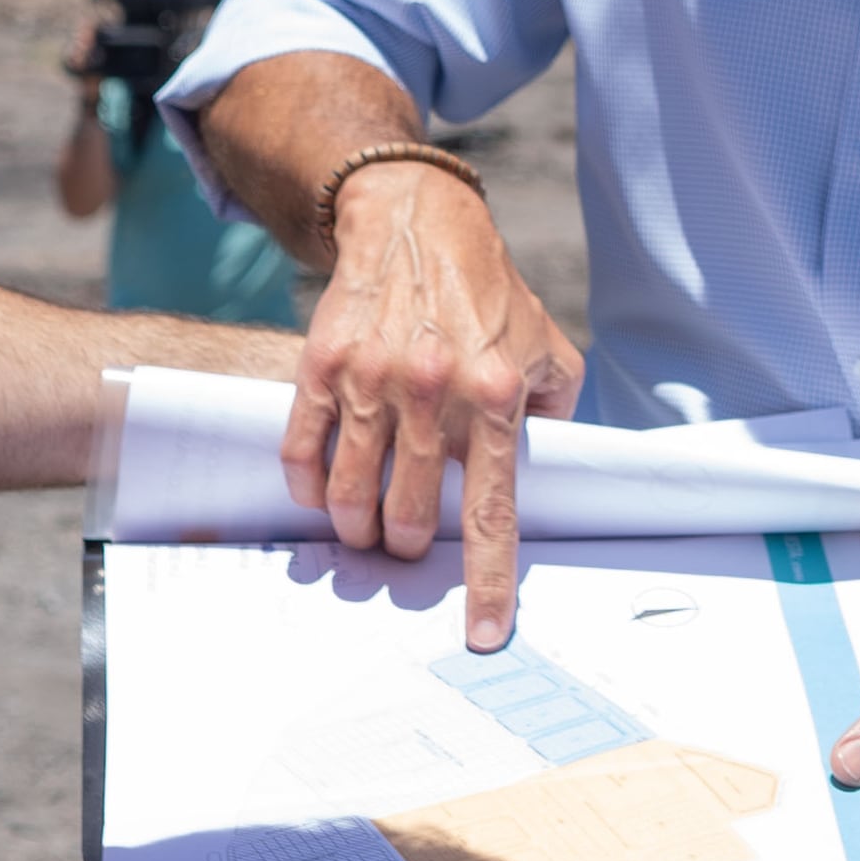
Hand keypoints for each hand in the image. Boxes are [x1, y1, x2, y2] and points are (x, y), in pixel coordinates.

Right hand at [290, 160, 581, 646]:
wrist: (415, 226)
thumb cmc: (489, 298)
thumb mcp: (548, 351)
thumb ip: (555, 417)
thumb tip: (553, 475)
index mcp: (495, 395)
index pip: (494, 511)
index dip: (489, 581)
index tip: (483, 635)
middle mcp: (433, 390)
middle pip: (413, 515)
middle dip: (410, 548)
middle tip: (408, 544)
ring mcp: (372, 378)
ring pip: (351, 494)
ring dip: (357, 528)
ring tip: (365, 529)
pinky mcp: (323, 365)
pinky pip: (303, 451)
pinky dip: (309, 488)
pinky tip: (320, 495)